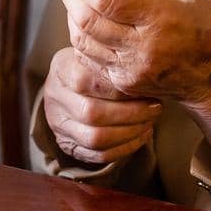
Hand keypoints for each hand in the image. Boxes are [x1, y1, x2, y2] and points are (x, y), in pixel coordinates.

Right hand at [42, 46, 160, 164]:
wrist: (70, 87)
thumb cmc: (92, 67)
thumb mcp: (97, 56)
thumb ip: (112, 63)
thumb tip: (145, 71)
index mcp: (61, 68)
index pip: (85, 81)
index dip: (118, 88)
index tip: (145, 88)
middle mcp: (54, 97)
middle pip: (91, 113)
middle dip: (131, 114)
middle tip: (155, 107)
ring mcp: (58, 124)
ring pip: (95, 138)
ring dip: (129, 133)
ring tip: (150, 122)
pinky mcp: (68, 144)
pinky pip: (99, 155)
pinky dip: (125, 148)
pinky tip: (141, 135)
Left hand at [59, 0, 210, 104]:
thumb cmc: (203, 24)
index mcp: (161, 18)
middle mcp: (144, 48)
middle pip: (88, 19)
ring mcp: (132, 70)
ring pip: (82, 40)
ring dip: (71, 15)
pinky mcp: (125, 83)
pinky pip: (89, 57)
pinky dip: (81, 36)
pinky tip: (85, 20)